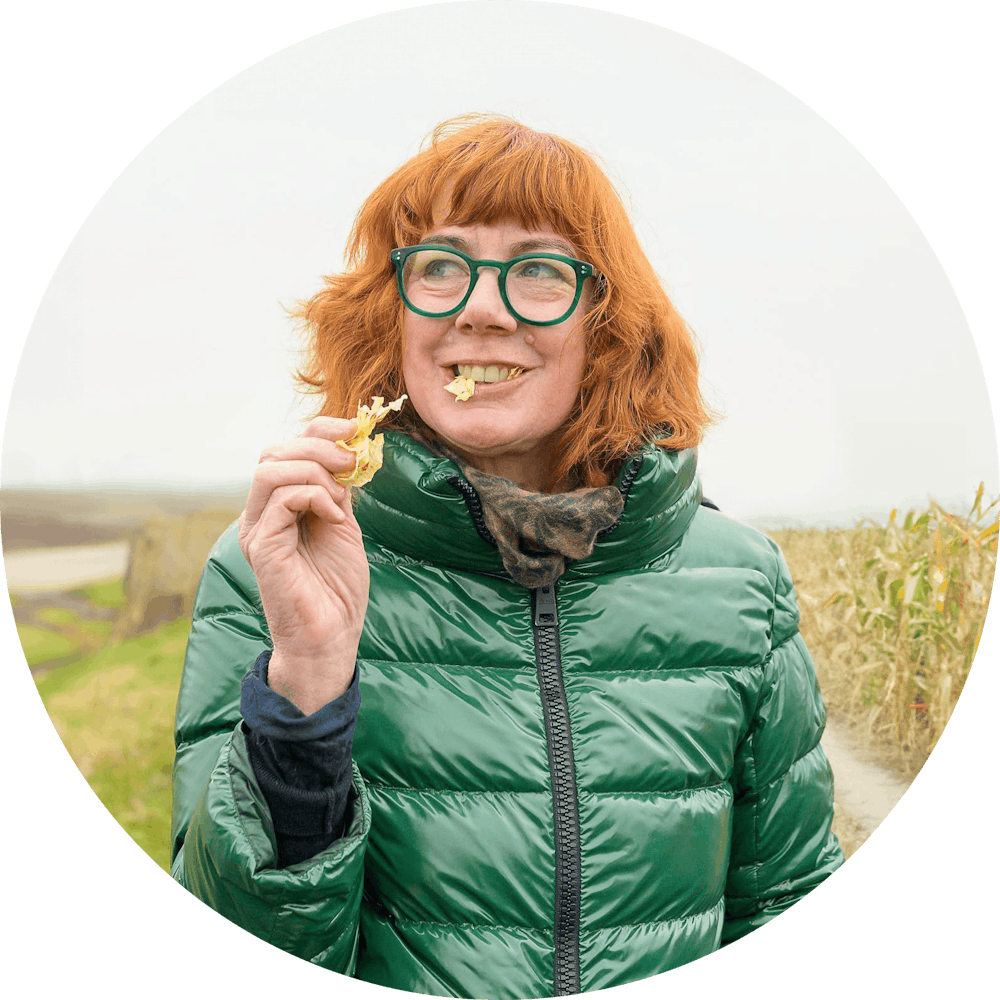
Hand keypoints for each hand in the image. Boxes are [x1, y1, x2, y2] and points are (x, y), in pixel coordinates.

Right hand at [238, 417, 369, 713]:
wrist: (332, 639)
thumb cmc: (337, 590)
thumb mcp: (343, 526)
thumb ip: (338, 492)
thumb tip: (348, 453)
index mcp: (277, 508)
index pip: (285, 449)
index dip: (319, 430)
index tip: (354, 429)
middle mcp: (260, 515)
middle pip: (273, 452)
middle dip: (317, 445)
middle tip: (351, 461)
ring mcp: (257, 531)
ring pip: (271, 469)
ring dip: (315, 469)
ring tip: (342, 494)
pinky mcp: (263, 547)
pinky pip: (282, 498)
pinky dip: (315, 496)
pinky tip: (336, 517)